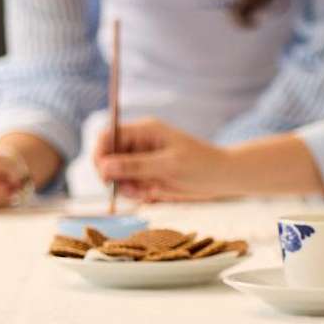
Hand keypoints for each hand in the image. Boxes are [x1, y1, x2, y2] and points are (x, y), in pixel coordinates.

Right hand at [95, 118, 234, 201]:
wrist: (223, 177)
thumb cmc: (201, 165)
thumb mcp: (169, 166)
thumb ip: (136, 166)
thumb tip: (104, 166)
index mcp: (144, 130)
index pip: (107, 136)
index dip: (100, 155)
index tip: (105, 177)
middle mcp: (138, 142)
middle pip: (106, 156)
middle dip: (113, 176)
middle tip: (132, 190)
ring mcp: (141, 158)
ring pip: (114, 174)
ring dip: (125, 187)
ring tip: (147, 192)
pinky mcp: (145, 172)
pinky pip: (127, 184)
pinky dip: (134, 192)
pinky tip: (151, 194)